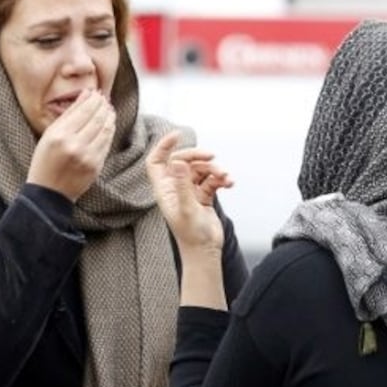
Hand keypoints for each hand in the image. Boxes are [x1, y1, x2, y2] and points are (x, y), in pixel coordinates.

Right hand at [28, 90, 115, 201]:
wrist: (49, 193)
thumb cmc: (45, 161)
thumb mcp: (49, 135)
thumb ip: (68, 114)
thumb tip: (86, 95)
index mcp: (59, 136)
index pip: (83, 110)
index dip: (93, 99)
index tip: (96, 93)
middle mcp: (74, 145)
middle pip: (96, 118)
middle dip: (103, 105)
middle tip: (104, 98)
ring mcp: (87, 157)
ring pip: (105, 129)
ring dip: (109, 116)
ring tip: (109, 109)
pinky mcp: (96, 166)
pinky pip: (107, 143)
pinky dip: (110, 131)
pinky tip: (109, 124)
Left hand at [146, 131, 231, 253]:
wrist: (205, 252)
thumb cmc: (191, 235)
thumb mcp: (186, 208)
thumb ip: (182, 184)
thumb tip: (176, 161)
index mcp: (164, 189)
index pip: (156, 161)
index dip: (163, 146)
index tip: (177, 135)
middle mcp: (175, 188)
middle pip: (182, 161)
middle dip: (197, 156)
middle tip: (211, 156)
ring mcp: (189, 191)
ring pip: (201, 170)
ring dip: (214, 170)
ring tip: (226, 178)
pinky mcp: (203, 195)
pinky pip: (212, 180)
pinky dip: (221, 179)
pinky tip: (230, 183)